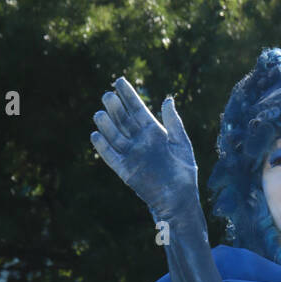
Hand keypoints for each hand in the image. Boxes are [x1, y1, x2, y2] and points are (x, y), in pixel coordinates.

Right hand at [91, 77, 198, 220]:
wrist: (180, 201)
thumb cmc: (184, 174)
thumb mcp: (181, 144)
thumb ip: (174, 123)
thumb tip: (167, 99)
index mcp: (153, 132)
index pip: (137, 109)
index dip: (128, 95)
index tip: (119, 80)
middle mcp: (140, 141)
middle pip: (123, 120)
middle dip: (115, 107)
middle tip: (108, 96)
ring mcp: (132, 155)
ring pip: (114, 136)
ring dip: (106, 125)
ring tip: (100, 113)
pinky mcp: (126, 171)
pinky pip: (111, 157)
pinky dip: (103, 148)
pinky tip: (96, 136)